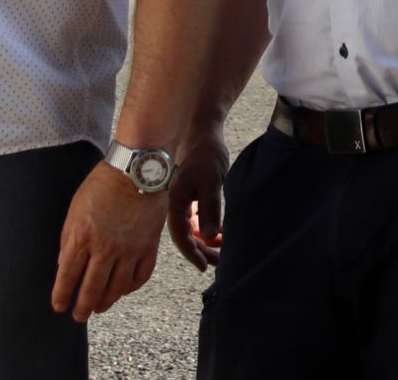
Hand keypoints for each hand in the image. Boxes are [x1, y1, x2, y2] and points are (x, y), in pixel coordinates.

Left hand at [50, 163, 165, 318]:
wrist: (137, 170)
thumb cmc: (102, 185)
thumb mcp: (75, 209)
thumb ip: (68, 239)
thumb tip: (63, 265)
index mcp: (82, 238)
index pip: (68, 277)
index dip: (62, 295)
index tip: (59, 306)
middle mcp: (105, 249)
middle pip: (91, 289)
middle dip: (82, 307)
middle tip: (78, 316)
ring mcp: (129, 250)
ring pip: (116, 288)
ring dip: (106, 301)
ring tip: (100, 307)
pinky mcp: (148, 247)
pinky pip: (140, 277)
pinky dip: (131, 287)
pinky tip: (123, 289)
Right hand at [167, 126, 228, 271]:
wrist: (203, 131)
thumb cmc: (206, 154)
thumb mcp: (210, 182)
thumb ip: (210, 209)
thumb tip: (208, 237)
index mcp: (176, 201)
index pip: (180, 236)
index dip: (192, 253)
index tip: (205, 266)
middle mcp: (176, 202)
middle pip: (185, 235)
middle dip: (200, 251)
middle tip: (218, 265)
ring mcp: (183, 198)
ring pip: (191, 228)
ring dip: (204, 242)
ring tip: (221, 252)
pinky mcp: (192, 193)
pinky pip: (196, 218)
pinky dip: (206, 228)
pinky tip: (218, 233)